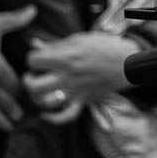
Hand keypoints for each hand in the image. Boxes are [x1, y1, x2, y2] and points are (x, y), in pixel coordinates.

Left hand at [25, 31, 139, 105]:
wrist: (128, 62)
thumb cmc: (105, 46)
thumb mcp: (79, 38)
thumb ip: (57, 45)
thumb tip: (37, 46)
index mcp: (65, 57)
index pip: (33, 60)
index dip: (33, 58)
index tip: (39, 58)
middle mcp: (67, 76)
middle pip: (33, 85)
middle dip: (28, 80)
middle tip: (34, 75)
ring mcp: (74, 91)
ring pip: (44, 102)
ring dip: (37, 97)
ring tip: (40, 89)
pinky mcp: (82, 101)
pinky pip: (65, 116)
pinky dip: (53, 118)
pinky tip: (45, 113)